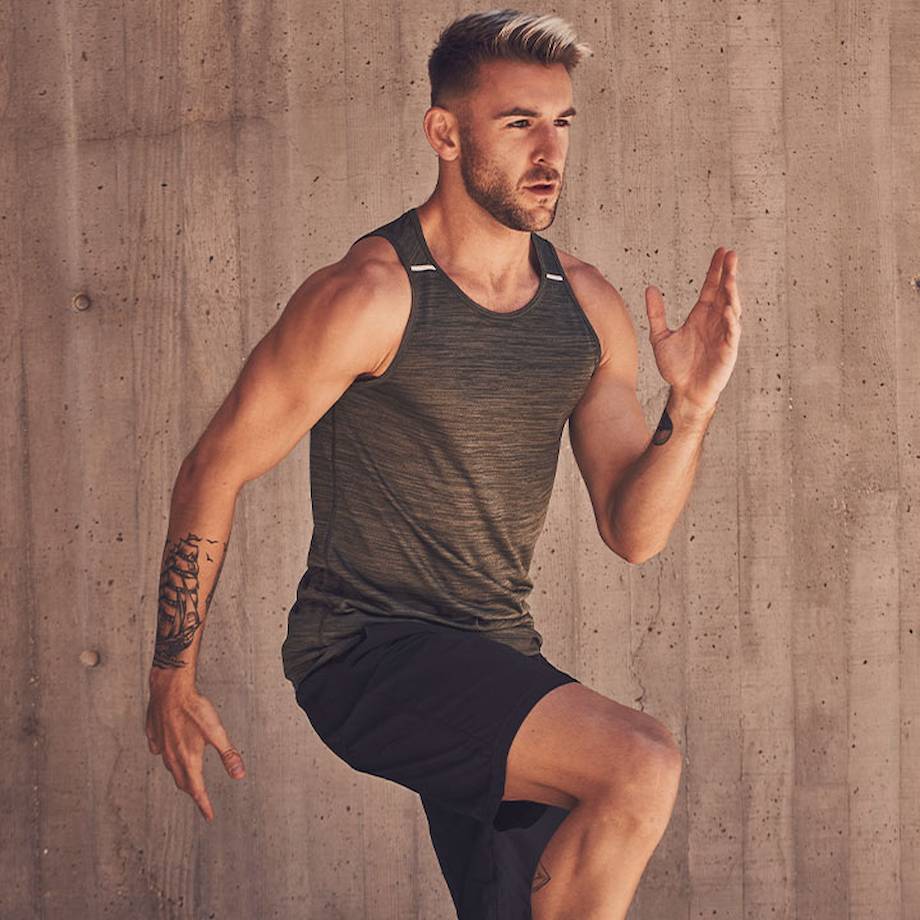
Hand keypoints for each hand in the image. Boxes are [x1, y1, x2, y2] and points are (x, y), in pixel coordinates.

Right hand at [145, 678, 245, 821]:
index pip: (197, 790)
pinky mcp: (154, 735)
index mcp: (188, 759)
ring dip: (181, 776)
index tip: (209, 815)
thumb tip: (239, 774)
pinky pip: (159, 751)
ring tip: (188, 778)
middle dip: (193, 792)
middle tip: (200, 798)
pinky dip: (167, 756)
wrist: (169, 690)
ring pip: (171, 768)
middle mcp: (172, 757)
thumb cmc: (194, 709)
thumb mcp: (217, 732)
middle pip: (183, 782)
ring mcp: (161, 746)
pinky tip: (169, 751)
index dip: (204, 804)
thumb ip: (228, 755)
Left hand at [644, 248, 741, 412]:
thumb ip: (656, 313)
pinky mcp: (728, 350)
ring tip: (730, 277)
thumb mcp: (660, 337)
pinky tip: (727, 310)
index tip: (721, 251)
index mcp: (701, 315)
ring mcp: (723, 334)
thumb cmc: (675, 367)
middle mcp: (715, 321)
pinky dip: (730, 321)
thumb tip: (649, 288)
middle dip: (729, 273)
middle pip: (725, 292)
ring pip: (732, 308)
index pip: (711, 287)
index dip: (716, 270)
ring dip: (732, 293)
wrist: (684, 391)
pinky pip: (731, 333)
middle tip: (731, 254)